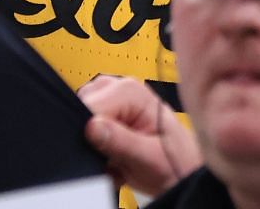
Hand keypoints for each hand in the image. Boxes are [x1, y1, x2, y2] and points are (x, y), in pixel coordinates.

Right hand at [78, 75, 200, 198]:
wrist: (182, 170)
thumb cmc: (175, 160)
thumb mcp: (150, 156)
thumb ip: (121, 141)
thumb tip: (92, 126)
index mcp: (130, 91)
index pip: (90, 105)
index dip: (89, 133)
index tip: (103, 151)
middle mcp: (118, 89)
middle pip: (80, 111)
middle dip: (90, 139)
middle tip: (115, 156)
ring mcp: (109, 102)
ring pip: (78, 123)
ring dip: (92, 146)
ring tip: (118, 157)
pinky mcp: (103, 115)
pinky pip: (81, 131)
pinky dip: (94, 150)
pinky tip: (114, 158)